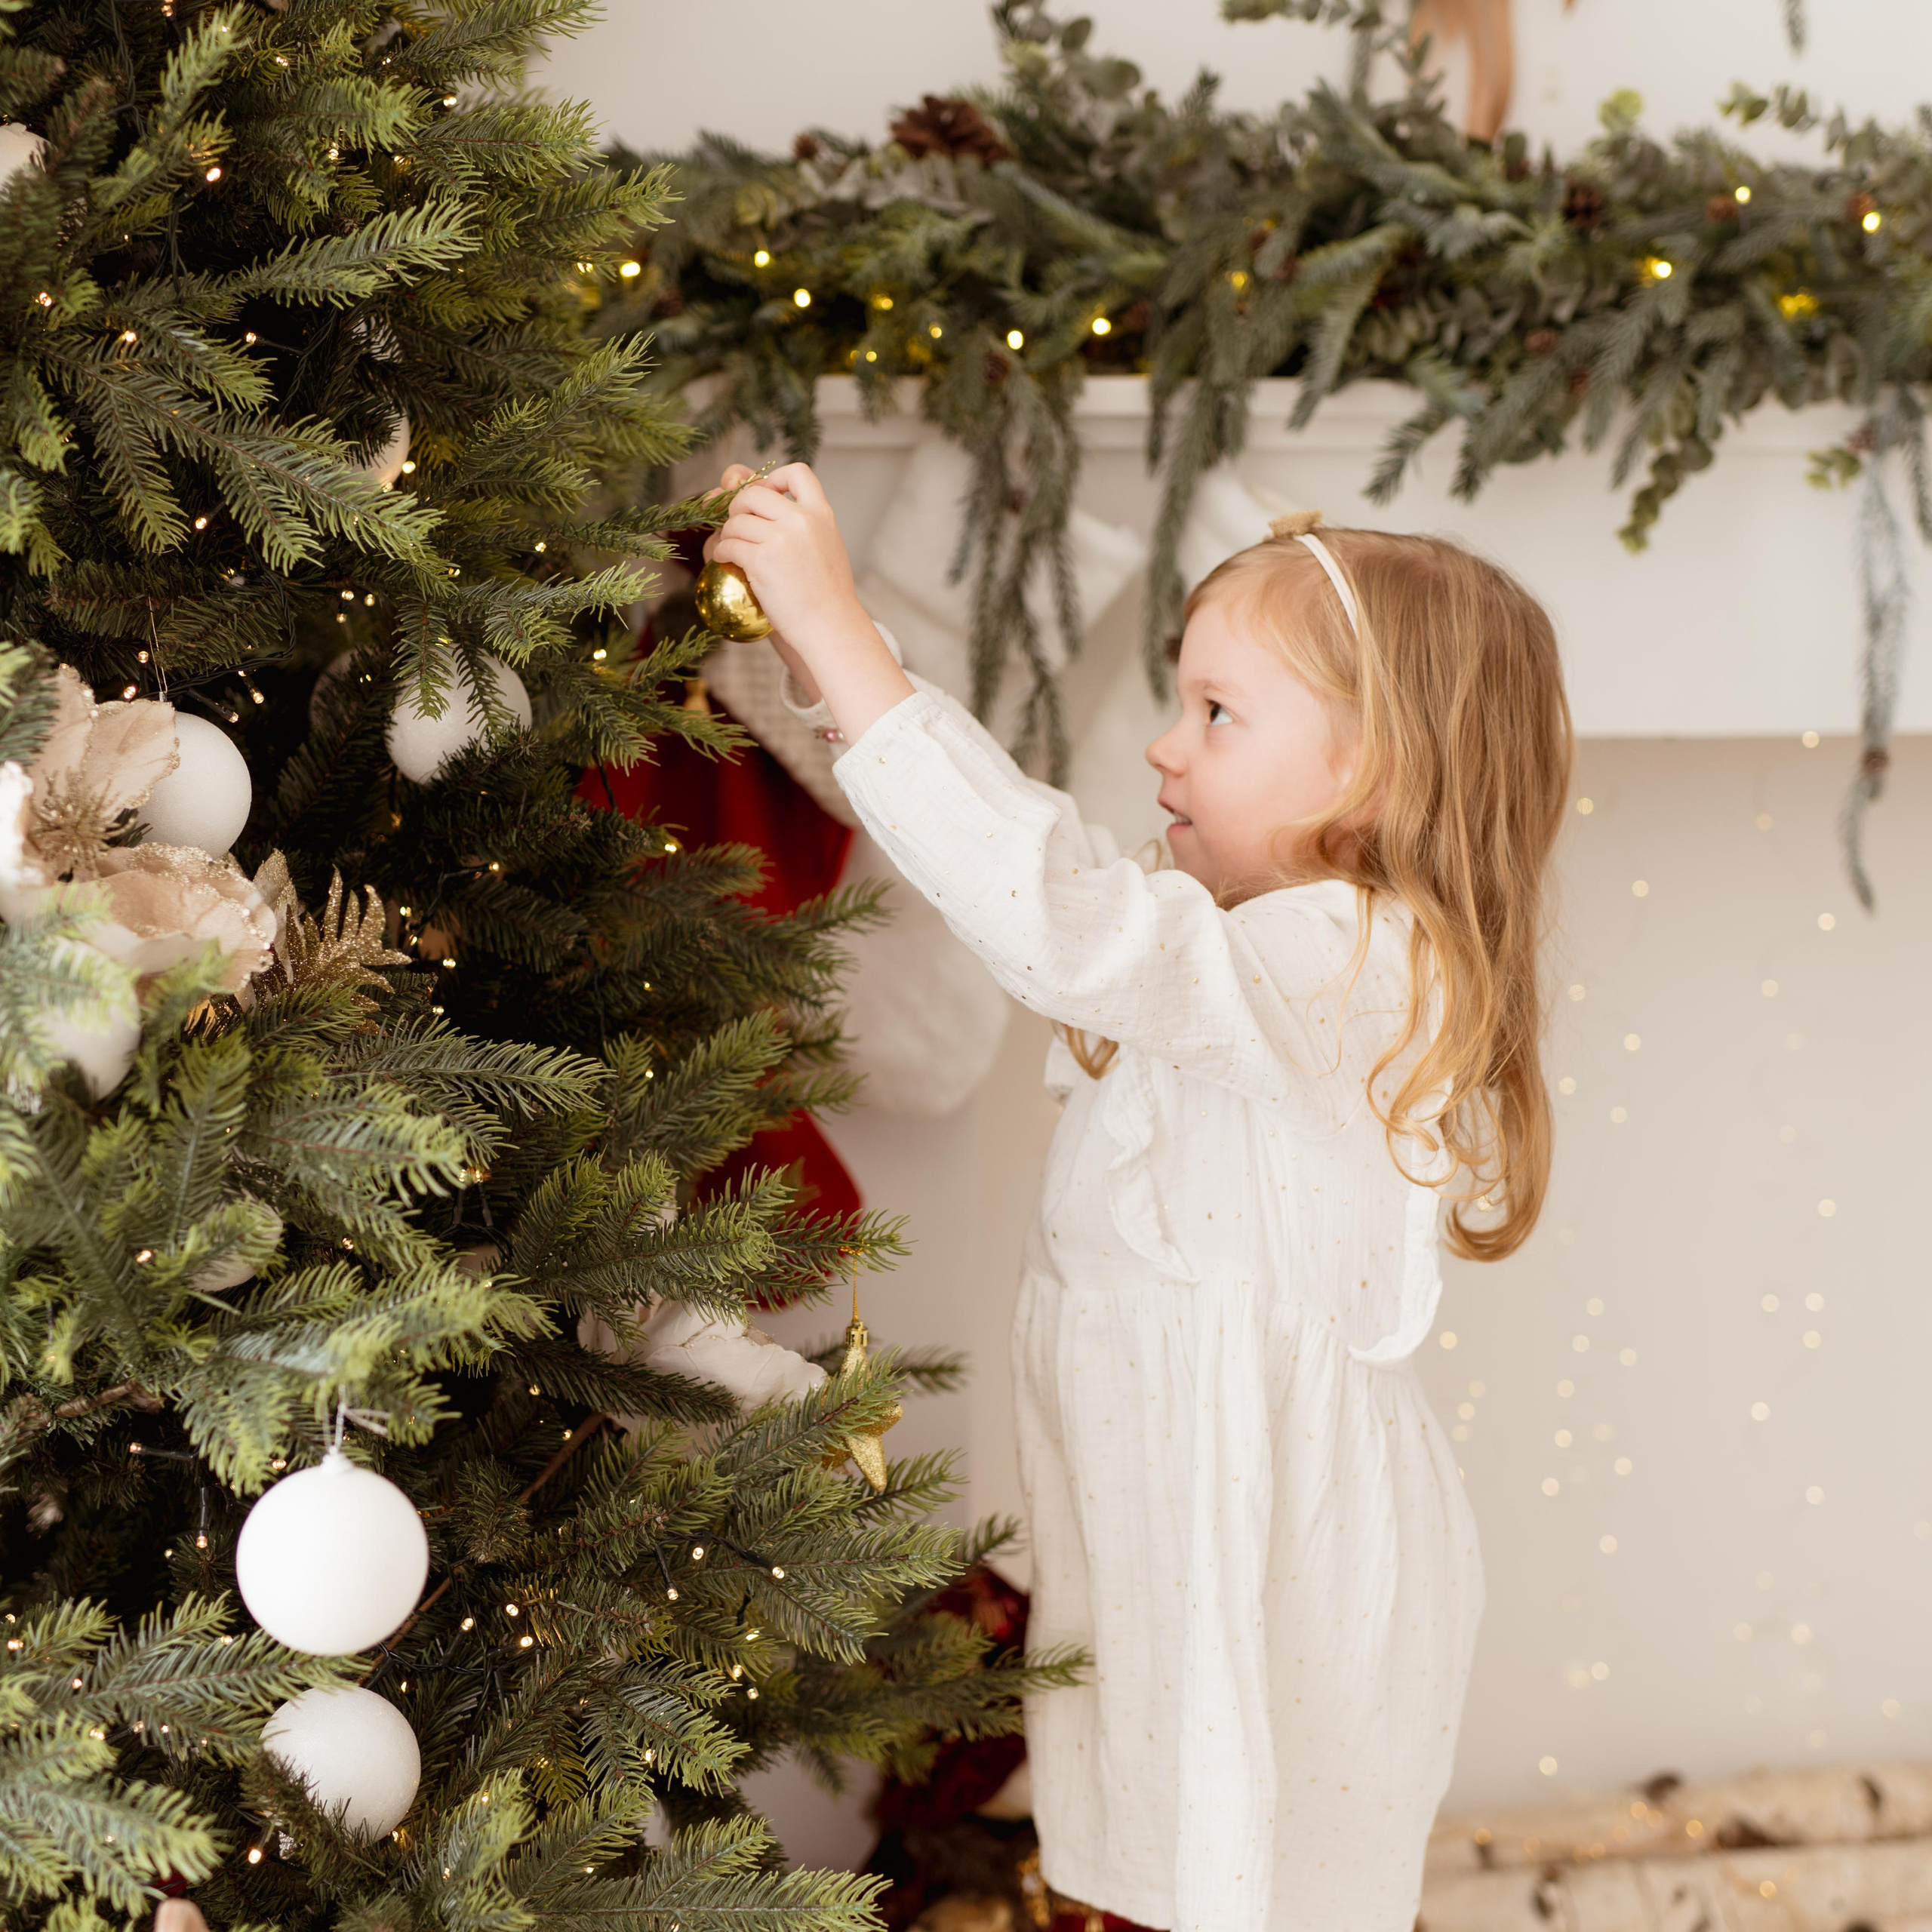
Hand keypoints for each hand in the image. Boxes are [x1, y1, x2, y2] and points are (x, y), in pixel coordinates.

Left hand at [707, 462, 865, 656]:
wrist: (831, 625)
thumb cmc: (829, 595)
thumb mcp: (827, 547)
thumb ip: (805, 525)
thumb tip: (770, 511)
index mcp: (820, 514)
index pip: (797, 472)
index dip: (773, 477)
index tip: (766, 493)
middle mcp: (800, 520)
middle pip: (753, 493)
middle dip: (738, 507)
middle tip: (738, 524)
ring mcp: (780, 539)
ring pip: (736, 521)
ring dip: (727, 534)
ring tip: (731, 547)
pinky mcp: (761, 561)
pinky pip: (728, 545)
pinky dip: (722, 552)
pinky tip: (725, 560)